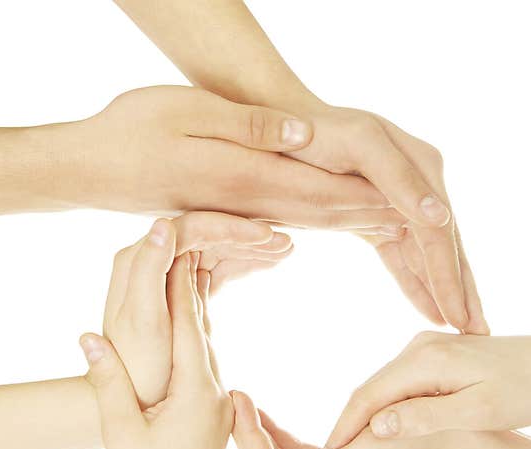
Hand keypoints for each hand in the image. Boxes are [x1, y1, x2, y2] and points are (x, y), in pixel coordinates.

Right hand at [53, 86, 404, 235]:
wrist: (89, 168)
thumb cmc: (129, 131)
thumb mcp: (183, 111)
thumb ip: (245, 127)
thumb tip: (302, 137)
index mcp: (250, 180)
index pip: (330, 193)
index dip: (381, 203)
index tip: (430, 221)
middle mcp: (257, 204)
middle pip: (338, 218)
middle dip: (387, 232)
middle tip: (441, 254)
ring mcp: (250, 211)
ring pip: (325, 223)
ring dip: (372, 234)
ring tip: (418, 246)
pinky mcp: (242, 210)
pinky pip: (303, 220)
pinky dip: (341, 221)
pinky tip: (364, 224)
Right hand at [81, 252, 230, 448]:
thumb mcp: (120, 433)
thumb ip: (107, 382)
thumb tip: (88, 335)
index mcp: (197, 393)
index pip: (188, 325)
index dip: (178, 284)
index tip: (174, 244)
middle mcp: (216, 395)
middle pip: (203, 330)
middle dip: (191, 287)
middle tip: (184, 243)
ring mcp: (219, 409)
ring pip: (207, 349)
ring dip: (195, 312)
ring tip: (188, 275)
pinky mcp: (214, 422)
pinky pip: (206, 368)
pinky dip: (197, 341)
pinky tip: (191, 332)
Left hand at [103, 213, 291, 407]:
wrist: (135, 404)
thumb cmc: (141, 369)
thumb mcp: (145, 322)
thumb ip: (150, 269)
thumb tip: (164, 223)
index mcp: (139, 261)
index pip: (191, 228)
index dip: (230, 228)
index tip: (265, 236)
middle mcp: (151, 261)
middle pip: (206, 235)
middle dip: (247, 237)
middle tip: (287, 244)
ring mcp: (168, 276)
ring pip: (215, 250)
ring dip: (249, 249)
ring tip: (287, 252)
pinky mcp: (182, 293)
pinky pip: (215, 269)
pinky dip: (241, 265)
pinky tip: (268, 265)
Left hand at [231, 391, 474, 448]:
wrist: (455, 440)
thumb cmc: (415, 432)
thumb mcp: (367, 443)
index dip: (247, 436)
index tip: (238, 396)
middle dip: (247, 435)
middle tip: (235, 394)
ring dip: (259, 437)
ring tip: (245, 401)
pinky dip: (277, 440)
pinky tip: (266, 416)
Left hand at [286, 100, 486, 332]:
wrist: (280, 131)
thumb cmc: (316, 134)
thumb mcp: (360, 145)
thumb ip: (399, 180)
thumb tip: (443, 218)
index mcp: (423, 166)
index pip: (441, 233)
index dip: (451, 277)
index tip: (461, 316)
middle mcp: (420, 184)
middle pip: (447, 247)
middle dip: (462, 292)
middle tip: (480, 333)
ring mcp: (401, 202)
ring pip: (429, 256)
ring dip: (445, 293)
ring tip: (464, 330)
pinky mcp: (380, 216)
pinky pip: (403, 257)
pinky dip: (416, 284)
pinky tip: (430, 311)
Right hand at [326, 330, 530, 448]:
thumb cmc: (527, 391)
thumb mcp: (479, 410)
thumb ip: (426, 417)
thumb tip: (377, 425)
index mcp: (426, 359)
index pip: (369, 395)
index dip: (345, 427)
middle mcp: (418, 347)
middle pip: (370, 389)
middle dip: (348, 423)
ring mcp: (426, 348)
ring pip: (383, 387)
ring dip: (365, 417)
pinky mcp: (434, 355)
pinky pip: (399, 384)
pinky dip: (385, 408)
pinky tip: (382, 430)